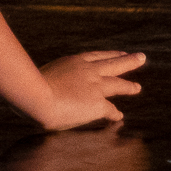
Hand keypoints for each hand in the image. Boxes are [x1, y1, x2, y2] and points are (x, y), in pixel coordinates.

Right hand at [29, 50, 144, 130]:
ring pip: (118, 84)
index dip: (110, 55)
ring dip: (129, 86)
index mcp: (74, 61)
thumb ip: (49, 79)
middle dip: (128, 60)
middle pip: (114, 63)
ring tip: (137, 87)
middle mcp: (88, 71)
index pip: (97, 56)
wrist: (37, 96)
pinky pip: (111, 110)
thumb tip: (43, 87)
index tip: (119, 53)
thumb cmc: (30, 87)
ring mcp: (95, 86)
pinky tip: (119, 116)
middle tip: (141, 57)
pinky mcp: (98, 104)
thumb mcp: (40, 75)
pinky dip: (115, 114)